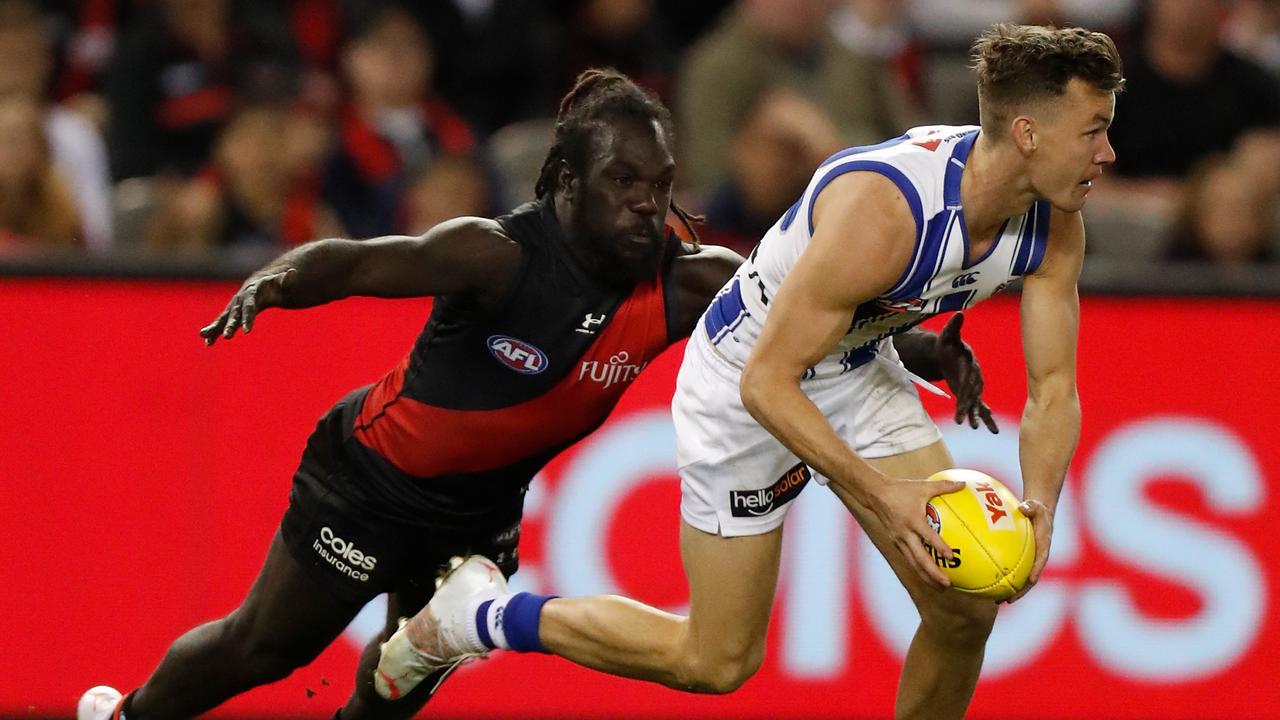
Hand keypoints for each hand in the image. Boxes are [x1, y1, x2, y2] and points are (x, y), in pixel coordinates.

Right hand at [199, 268, 295, 344]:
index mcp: (251, 294)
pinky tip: (207, 343)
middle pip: (234, 314)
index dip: (248, 318)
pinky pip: (220, 323)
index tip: (247, 331)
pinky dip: (213, 332)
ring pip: (223, 318)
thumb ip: (286, 280)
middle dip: (230, 325)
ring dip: (214, 328)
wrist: (259, 285)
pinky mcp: (230, 314)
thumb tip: (292, 273)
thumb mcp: (281, 282)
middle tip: (227, 336)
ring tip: (203, 337)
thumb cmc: (273, 285)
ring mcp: (233, 307)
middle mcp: (239, 300)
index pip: (250, 308)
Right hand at [865, 477, 965, 587]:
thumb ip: (944, 486)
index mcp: (913, 520)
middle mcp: (905, 534)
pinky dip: (919, 568)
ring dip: (926, 577)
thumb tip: (964, 484)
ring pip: (913, 563)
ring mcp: (899, 540)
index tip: (950, 557)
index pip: (927, 537)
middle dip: (933, 573)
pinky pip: (908, 558)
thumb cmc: (901, 489)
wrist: (875, 494)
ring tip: (940, 588)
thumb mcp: (923, 486)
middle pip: (919, 559)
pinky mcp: (895, 542)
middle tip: (947, 584)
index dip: (939, 547)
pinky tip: (928, 575)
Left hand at [935, 313, 997, 433]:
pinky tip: (992, 430)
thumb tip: (959, 314)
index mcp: (970, 363)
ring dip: (976, 415)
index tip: (961, 397)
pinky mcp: (972, 394)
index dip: (965, 386)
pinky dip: (985, 418)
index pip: (968, 376)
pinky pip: (980, 407)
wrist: (949, 353)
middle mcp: (975, 376)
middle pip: (973, 393)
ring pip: (976, 402)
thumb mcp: (948, 334)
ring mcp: (975, 386)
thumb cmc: (947, 343)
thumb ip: (954, 327)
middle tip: (964, 419)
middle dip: (968, 405)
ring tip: (973, 427)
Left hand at [1004, 499, 1052, 603]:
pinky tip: (989, 586)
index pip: (1041, 561)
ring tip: (996, 600)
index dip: (1036, 571)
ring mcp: (1029, 561)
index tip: (1030, 580)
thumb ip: (1031, 507)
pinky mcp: (1021, 560)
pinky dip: (1003, 580)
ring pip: (1021, 579)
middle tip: (1008, 600)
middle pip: (1030, 578)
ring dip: (1011, 591)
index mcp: (1043, 546)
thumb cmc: (1036, 510)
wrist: (1038, 513)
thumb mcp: (1035, 506)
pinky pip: (1012, 572)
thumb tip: (1024, 507)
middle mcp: (1037, 557)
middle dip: (1021, 591)